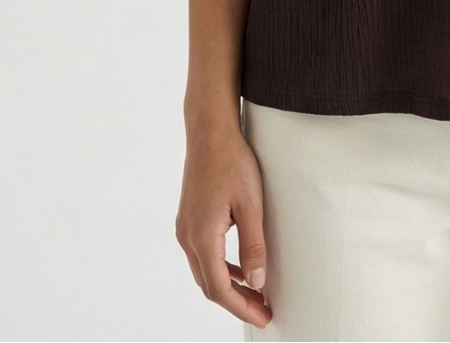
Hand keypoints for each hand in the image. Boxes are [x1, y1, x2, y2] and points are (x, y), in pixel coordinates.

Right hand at [175, 121, 272, 330]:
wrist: (210, 132)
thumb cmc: (232, 162)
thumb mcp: (251, 205)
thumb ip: (253, 245)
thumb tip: (256, 283)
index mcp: (202, 237)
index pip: (220, 288)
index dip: (242, 307)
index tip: (264, 316)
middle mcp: (187, 237)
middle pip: (209, 285)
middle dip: (236, 301)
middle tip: (263, 310)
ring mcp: (185, 228)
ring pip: (204, 271)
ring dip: (228, 285)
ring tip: (255, 294)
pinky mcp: (189, 218)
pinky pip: (202, 254)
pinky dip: (221, 267)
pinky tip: (239, 268)